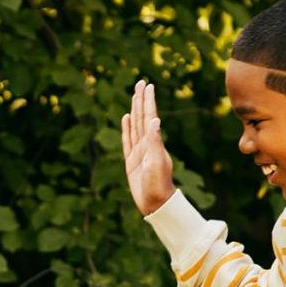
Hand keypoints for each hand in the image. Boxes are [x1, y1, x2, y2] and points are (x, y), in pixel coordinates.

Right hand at [119, 79, 178, 215]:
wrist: (156, 203)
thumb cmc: (158, 183)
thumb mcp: (157, 161)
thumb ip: (155, 141)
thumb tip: (155, 120)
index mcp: (153, 142)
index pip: (149, 116)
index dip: (148, 101)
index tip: (148, 85)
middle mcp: (147, 144)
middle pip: (142, 117)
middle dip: (141, 100)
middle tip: (141, 83)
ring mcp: (139, 151)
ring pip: (135, 126)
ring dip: (134, 110)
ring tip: (134, 96)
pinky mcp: (131, 161)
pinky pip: (127, 140)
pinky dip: (126, 128)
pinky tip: (126, 119)